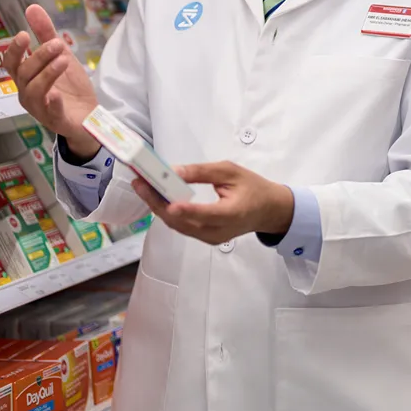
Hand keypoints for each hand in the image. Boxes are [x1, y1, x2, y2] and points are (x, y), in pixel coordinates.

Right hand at [3, 4, 99, 155]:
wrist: (88, 115)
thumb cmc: (69, 86)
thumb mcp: (60, 55)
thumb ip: (46, 33)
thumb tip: (32, 7)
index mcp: (26, 78)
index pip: (11, 64)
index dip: (14, 50)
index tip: (24, 34)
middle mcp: (28, 93)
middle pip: (24, 74)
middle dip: (39, 56)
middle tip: (57, 43)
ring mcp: (40, 109)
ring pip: (34, 91)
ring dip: (48, 73)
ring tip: (63, 60)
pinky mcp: (56, 120)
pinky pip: (50, 113)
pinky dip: (53, 102)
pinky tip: (58, 94)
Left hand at [132, 161, 294, 245]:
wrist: (268, 211)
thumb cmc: (253, 188)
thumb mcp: (231, 171)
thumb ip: (202, 172)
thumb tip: (174, 171)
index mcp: (233, 214)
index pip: (207, 214)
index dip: (187, 210)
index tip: (169, 202)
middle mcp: (219, 231)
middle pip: (183, 222)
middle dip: (158, 203)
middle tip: (141, 183)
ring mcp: (210, 238)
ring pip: (178, 226)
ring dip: (159, 207)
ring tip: (144, 187)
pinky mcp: (205, 238)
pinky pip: (182, 227)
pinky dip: (168, 213)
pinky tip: (157, 198)